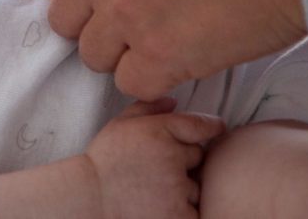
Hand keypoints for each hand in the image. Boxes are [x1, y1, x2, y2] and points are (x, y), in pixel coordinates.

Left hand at [0, 0, 307, 98]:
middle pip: (63, 13)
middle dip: (91, 15)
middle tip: (140, 4)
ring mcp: (128, 8)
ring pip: (94, 50)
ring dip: (124, 45)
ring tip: (175, 19)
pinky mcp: (162, 51)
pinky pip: (131, 81)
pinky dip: (153, 76)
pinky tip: (187, 50)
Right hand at [82, 98, 224, 218]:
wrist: (91, 199)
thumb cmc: (104, 161)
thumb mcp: (119, 125)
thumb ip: (147, 108)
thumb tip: (174, 100)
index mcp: (159, 131)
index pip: (200, 125)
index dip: (212, 126)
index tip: (217, 127)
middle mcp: (172, 157)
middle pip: (199, 156)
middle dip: (185, 160)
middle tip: (160, 167)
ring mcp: (178, 188)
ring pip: (196, 185)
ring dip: (183, 187)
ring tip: (155, 189)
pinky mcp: (180, 215)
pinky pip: (194, 209)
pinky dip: (182, 209)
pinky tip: (161, 204)